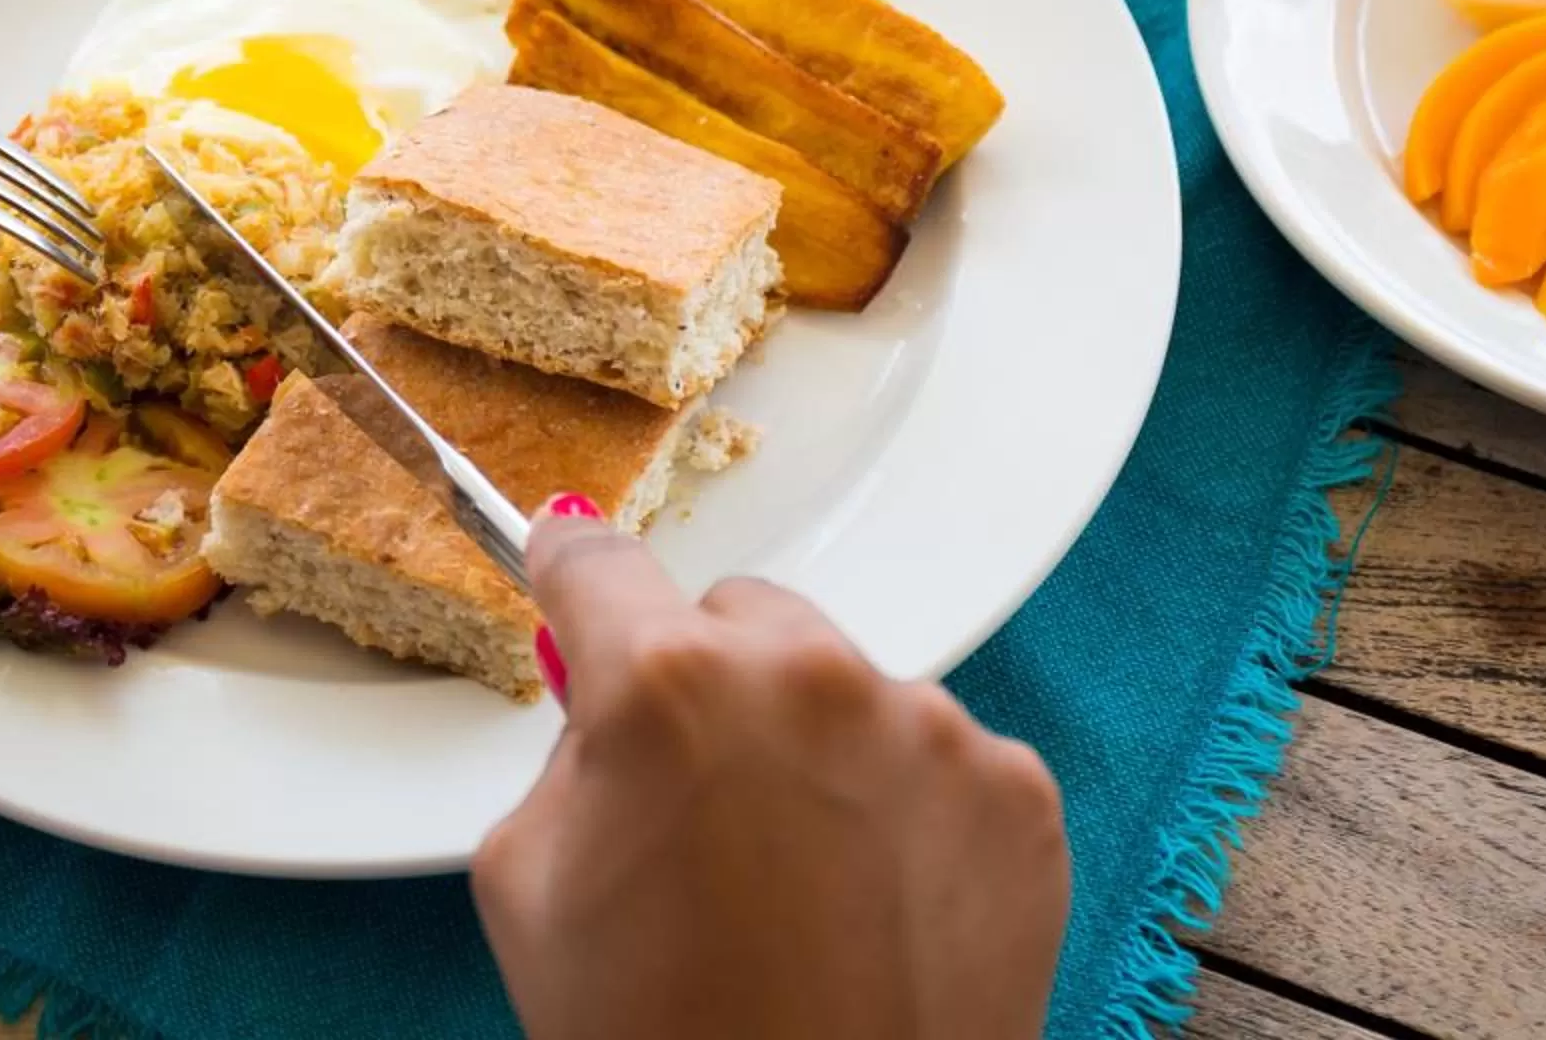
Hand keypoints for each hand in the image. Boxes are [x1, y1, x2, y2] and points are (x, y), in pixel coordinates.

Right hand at [474, 508, 1069, 1039]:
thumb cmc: (654, 1036)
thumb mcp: (528, 883)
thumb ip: (570, 753)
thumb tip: (605, 697)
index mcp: (669, 684)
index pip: (600, 561)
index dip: (570, 562)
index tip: (566, 554)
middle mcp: (810, 676)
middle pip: (743, 618)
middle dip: (714, 682)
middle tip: (702, 802)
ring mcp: (929, 729)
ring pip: (847, 690)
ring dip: (818, 750)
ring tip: (804, 885)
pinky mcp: (1018, 793)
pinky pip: (939, 761)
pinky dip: (909, 812)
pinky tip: (881, 905)